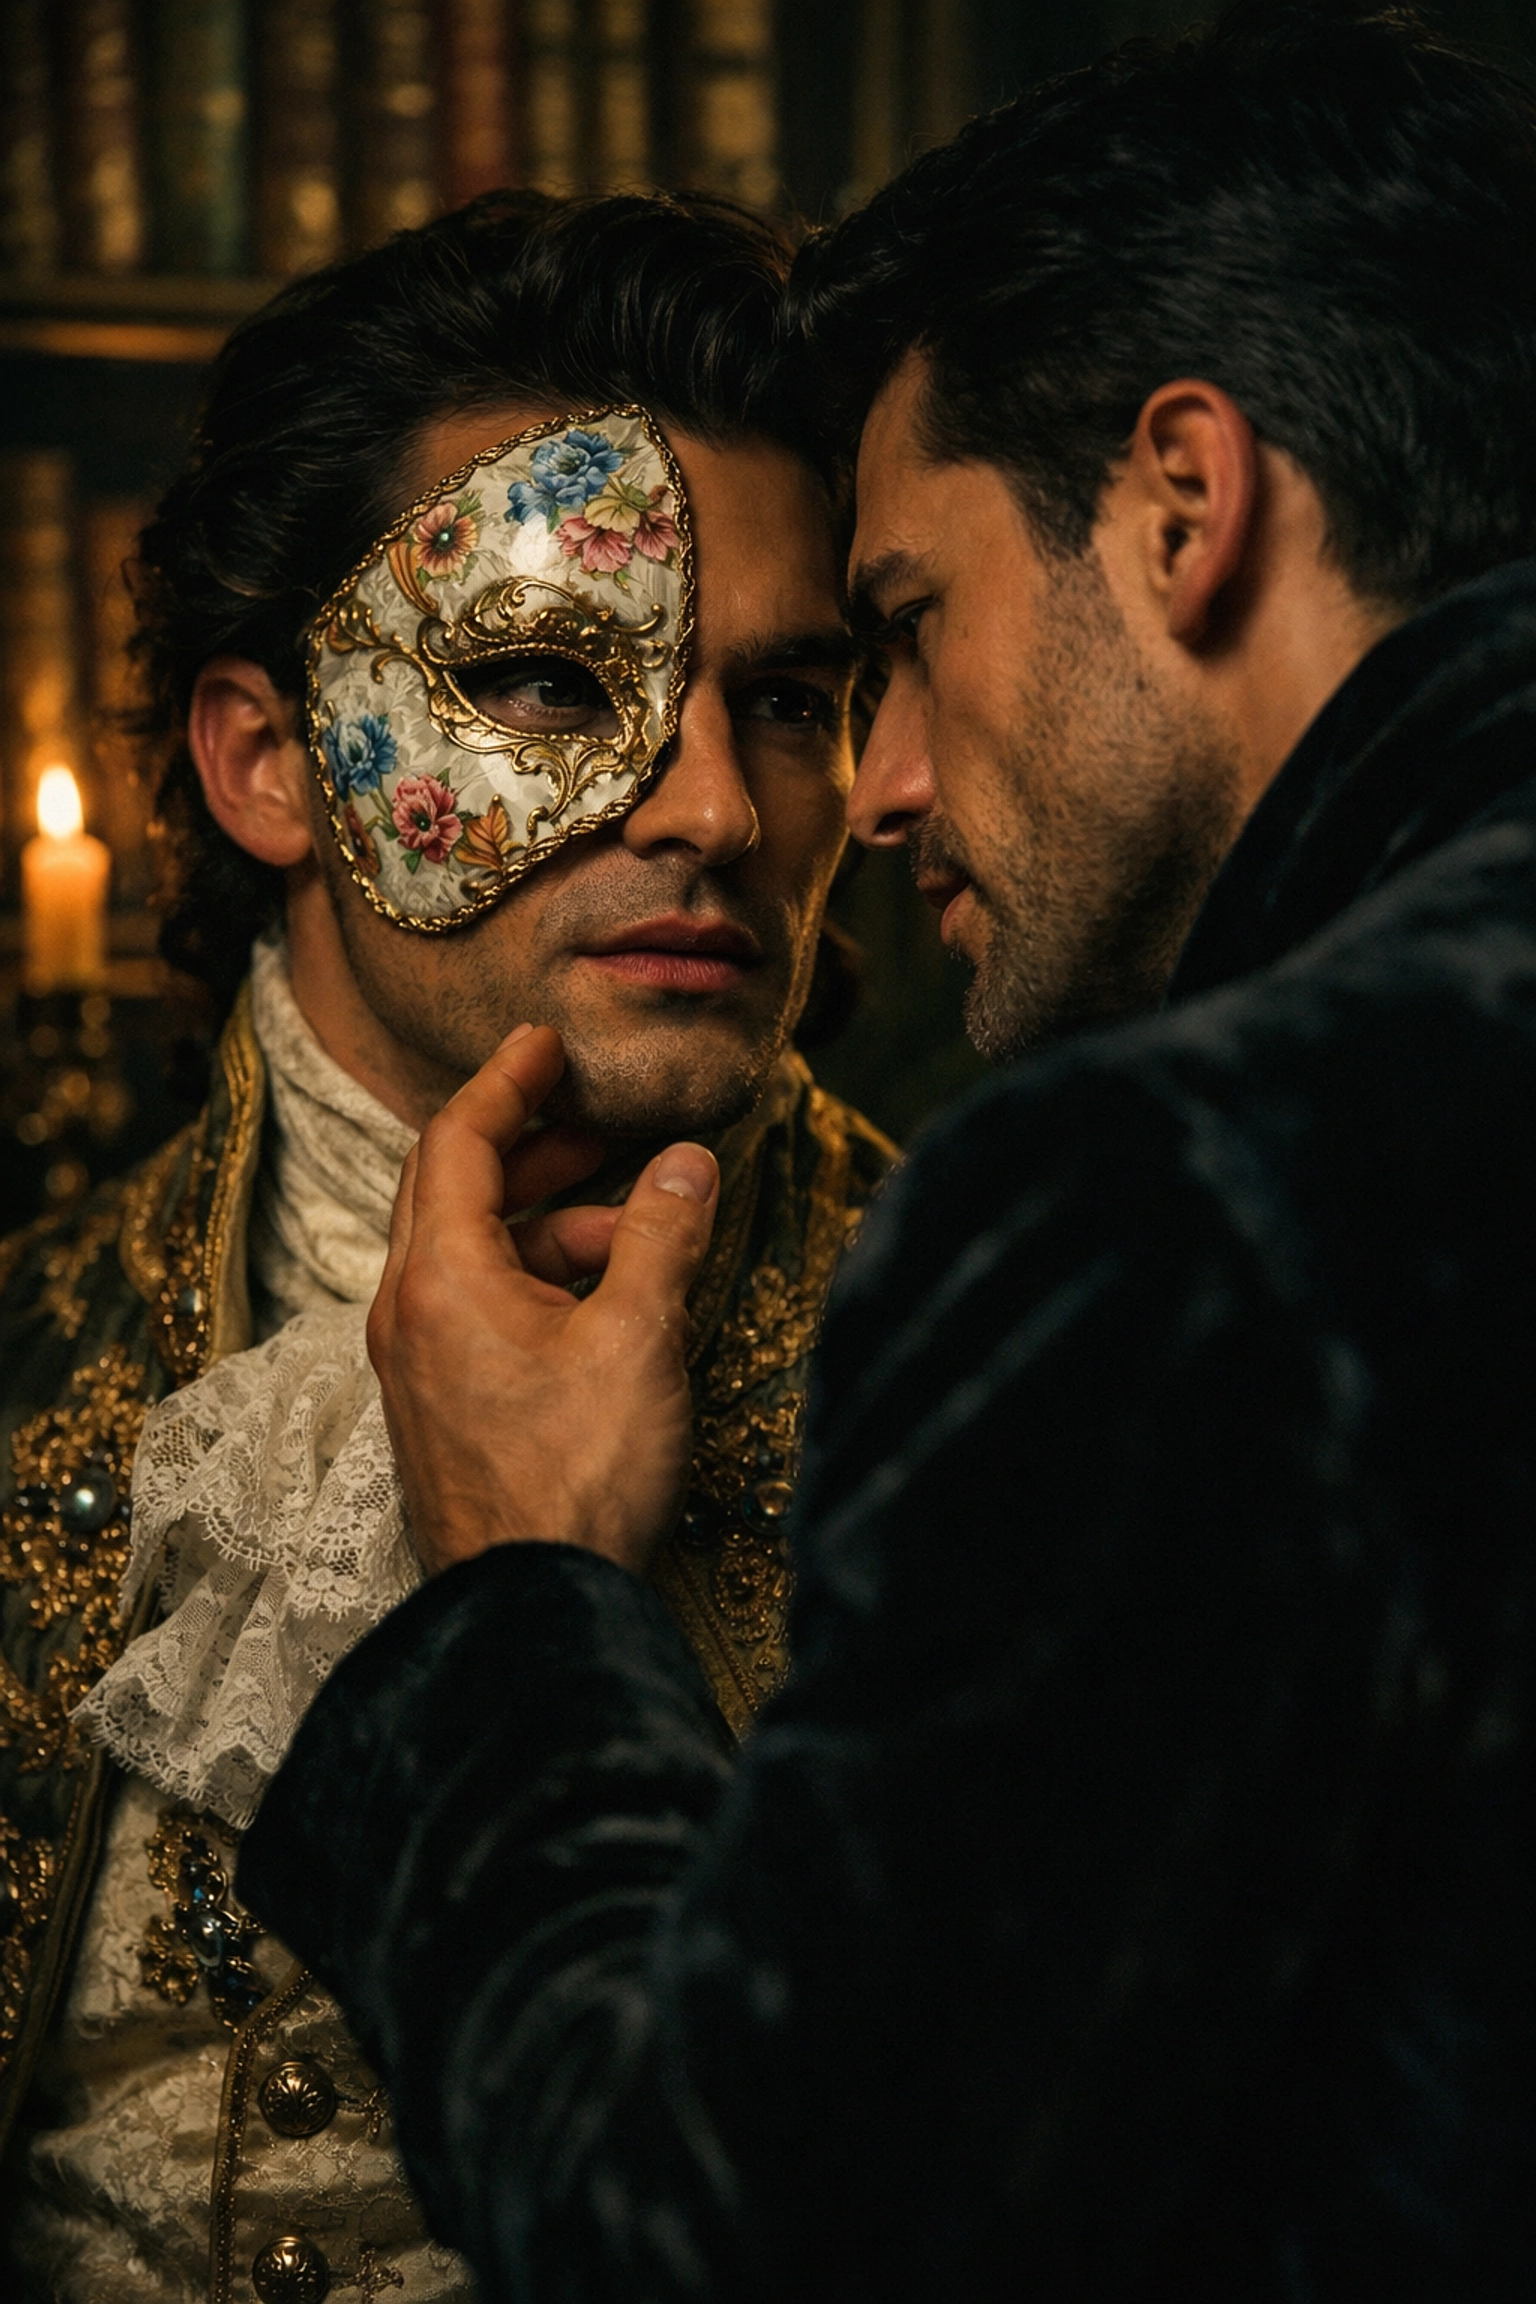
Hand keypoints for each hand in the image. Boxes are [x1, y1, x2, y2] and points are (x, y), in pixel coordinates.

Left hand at [368, 1025, 718, 1578]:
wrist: (535, 1610)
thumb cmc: (579, 1479)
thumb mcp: (639, 1339)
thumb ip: (661, 1236)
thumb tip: (688, 1162)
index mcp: (439, 1278)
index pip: (456, 1141)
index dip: (506, 1080)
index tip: (546, 1043)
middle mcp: (409, 1312)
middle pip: (452, 1190)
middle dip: (529, 1145)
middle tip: (596, 1120)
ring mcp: (418, 1366)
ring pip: (473, 1254)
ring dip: (548, 1222)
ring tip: (636, 1228)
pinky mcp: (443, 1410)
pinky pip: (479, 1309)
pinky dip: (538, 1279)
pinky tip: (608, 1301)